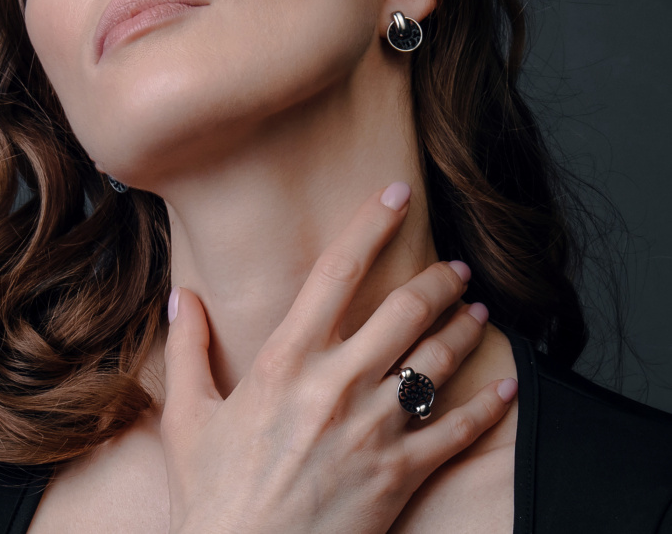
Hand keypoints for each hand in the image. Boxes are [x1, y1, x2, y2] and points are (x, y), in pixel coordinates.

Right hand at [161, 183, 516, 533]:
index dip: (370, 224)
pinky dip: (487, 407)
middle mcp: (338, 384)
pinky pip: (455, 432)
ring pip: (437, 362)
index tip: (396, 193)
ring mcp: (374, 429)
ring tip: (479, 311)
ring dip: (465, 330)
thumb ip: (187, 350)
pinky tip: (506, 386)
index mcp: (286, 360)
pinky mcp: (400, 475)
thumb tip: (182, 296)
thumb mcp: (188, 418)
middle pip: (405, 309)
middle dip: (440, 280)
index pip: (337, 271)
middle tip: (457, 267)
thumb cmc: (213, 496)